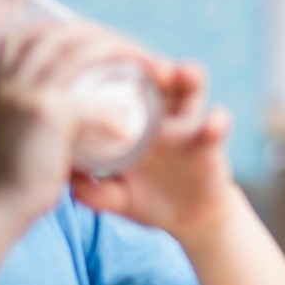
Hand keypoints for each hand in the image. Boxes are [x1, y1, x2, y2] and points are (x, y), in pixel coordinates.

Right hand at [0, 21, 146, 226]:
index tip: (100, 41)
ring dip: (119, 53)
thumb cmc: (14, 171)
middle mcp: (13, 78)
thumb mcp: (16, 123)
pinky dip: (116, 110)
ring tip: (146, 66)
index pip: (35, 31)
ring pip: (80, 54)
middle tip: (134, 51)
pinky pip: (92, 103)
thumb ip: (34, 103)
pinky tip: (131, 122)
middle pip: (63, 34)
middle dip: (102, 36)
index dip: (71, 29)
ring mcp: (29, 94)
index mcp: (2, 77)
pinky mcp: (50, 117)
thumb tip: (65, 92)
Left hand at [70, 59, 235, 244]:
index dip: (117, 71)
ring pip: (192, 89)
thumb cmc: (148, 200)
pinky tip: (212, 123)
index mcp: (133, 120)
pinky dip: (217, 121)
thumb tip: (65, 181)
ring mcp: (188, 124)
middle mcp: (161, 114)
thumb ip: (93, 192)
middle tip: (144, 65)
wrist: (190, 221)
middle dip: (153, 66)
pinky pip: (219, 123)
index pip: (124, 86)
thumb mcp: (116, 197)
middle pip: (159, 78)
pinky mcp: (212, 141)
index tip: (103, 63)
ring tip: (184, 73)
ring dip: (189, 77)